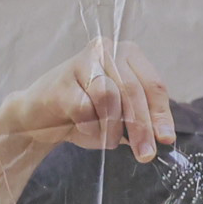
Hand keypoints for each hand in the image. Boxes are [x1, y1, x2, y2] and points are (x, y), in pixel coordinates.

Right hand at [2, 37, 175, 159]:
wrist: (37, 118)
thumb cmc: (82, 115)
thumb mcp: (119, 117)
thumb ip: (142, 121)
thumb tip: (163, 137)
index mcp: (127, 54)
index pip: (153, 85)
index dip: (160, 114)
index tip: (165, 139)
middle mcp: (107, 49)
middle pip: (133, 91)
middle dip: (141, 127)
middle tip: (144, 154)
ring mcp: (83, 61)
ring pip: (109, 97)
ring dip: (110, 127)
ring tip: (104, 138)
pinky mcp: (62, 79)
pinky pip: (85, 108)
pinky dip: (89, 127)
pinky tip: (82, 128)